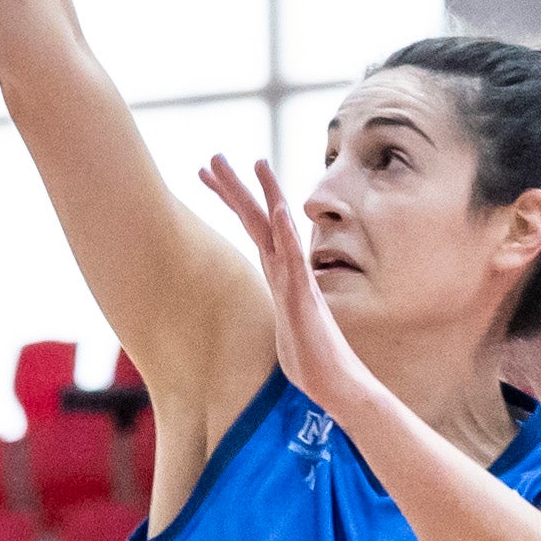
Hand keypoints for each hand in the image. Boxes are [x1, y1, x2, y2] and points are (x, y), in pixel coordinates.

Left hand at [193, 152, 374, 422]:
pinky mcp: (305, 296)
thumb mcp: (280, 326)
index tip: (207, 177)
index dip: (231, 200)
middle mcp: (287, 269)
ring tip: (254, 161)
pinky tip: (280, 209)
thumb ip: (275, 307)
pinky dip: (288, 234)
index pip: (252, 229)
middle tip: (212, 157)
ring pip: (279, 229)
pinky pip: (295, 260)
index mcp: (279, 273)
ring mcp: (297, 279)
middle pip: (258, 219)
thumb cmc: (309, 360)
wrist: (334, 383)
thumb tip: (264, 308)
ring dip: (267, 194)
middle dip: (234, 187)